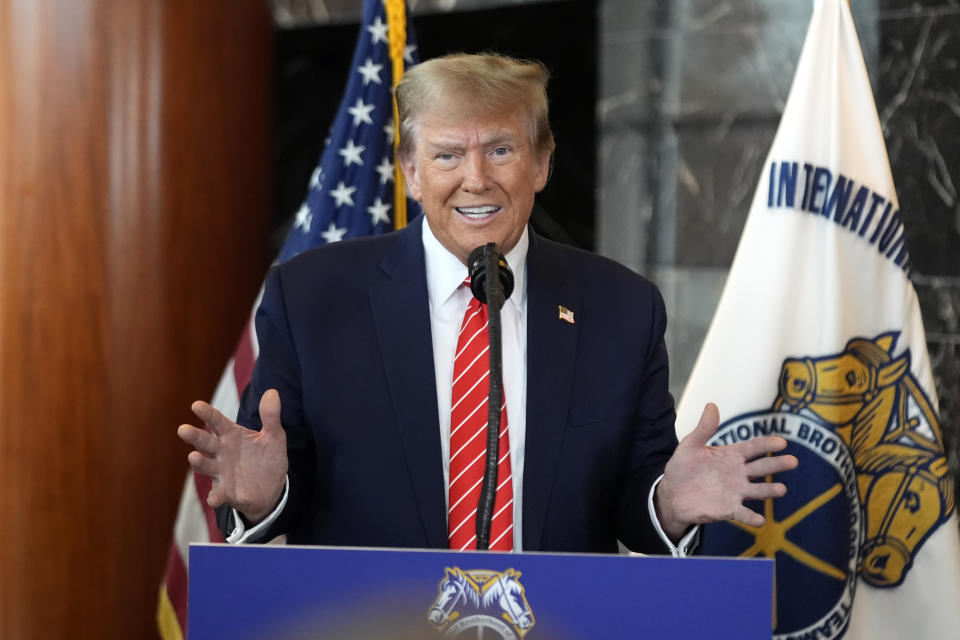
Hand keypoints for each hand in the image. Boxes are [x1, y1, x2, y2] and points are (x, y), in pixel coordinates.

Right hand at [177, 389, 287, 523]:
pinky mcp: (225, 491)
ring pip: (206, 465)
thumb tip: (272, 392)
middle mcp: (221, 452)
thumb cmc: (268, 458)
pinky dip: (214, 497)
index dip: (207, 413)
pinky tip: (214, 499)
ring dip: (199, 462)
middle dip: (194, 436)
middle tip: (183, 429)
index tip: (196, 405)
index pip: (217, 421)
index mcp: (231, 435)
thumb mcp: (275, 437)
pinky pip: (218, 494)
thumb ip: (271, 417)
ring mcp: (221, 472)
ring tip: (193, 457)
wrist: (272, 488)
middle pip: (205, 441)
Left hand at [655, 403, 797, 540]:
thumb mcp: (690, 445)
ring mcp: (736, 492)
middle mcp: (738, 474)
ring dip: (769, 491)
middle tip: (793, 461)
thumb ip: (704, 428)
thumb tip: (712, 405)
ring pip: (758, 491)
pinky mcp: (729, 510)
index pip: (753, 448)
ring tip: (781, 489)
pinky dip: (752, 517)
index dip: (766, 445)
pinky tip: (760, 520)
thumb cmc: (683, 467)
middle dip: (777, 465)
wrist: (673, 493)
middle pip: (761, 468)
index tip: (782, 442)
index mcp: (731, 456)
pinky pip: (743, 514)